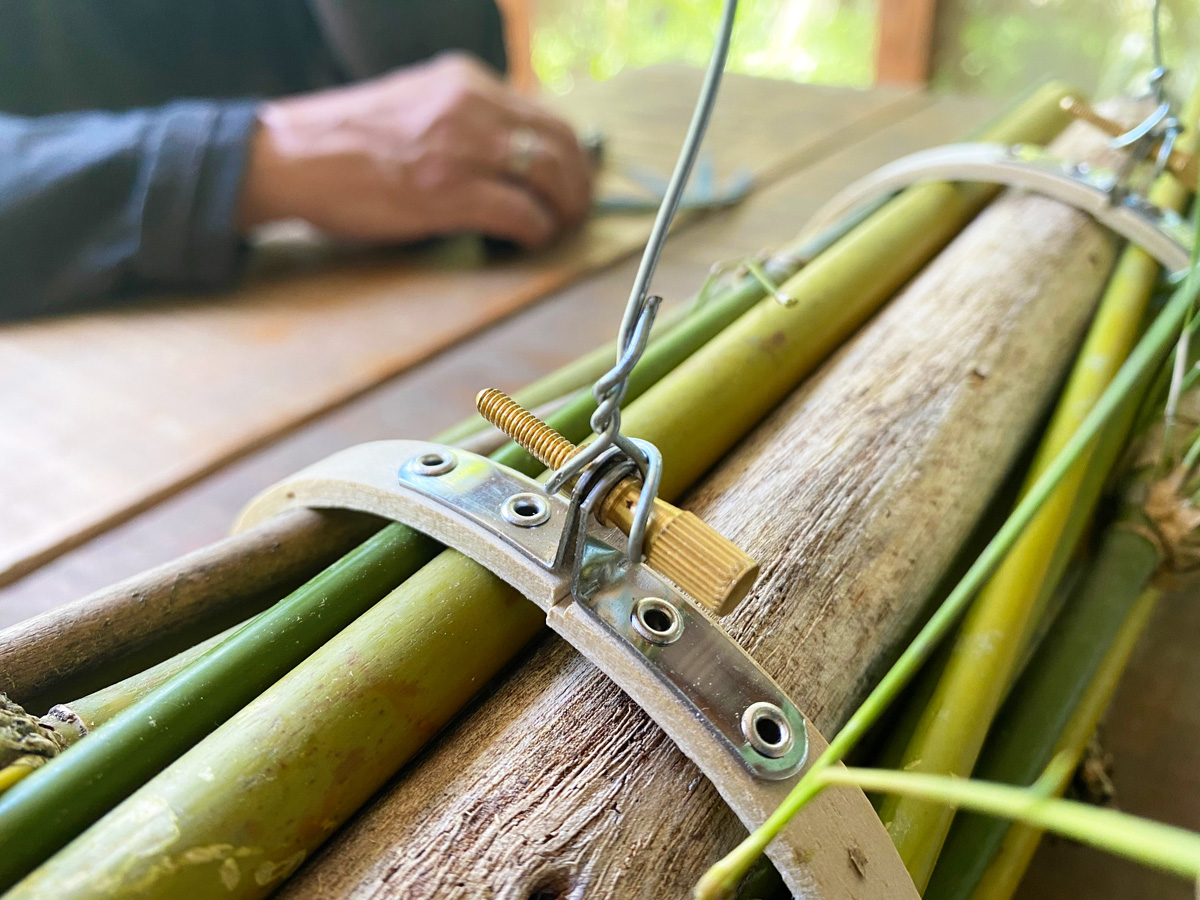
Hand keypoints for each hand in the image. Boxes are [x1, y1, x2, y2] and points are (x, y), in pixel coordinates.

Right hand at [237, 52, 592, 247]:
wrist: (292, 157)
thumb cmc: (346, 141)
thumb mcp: (416, 103)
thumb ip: (462, 117)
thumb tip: (506, 154)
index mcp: (465, 81)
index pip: (545, 115)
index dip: (570, 155)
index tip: (572, 180)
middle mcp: (470, 106)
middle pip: (559, 143)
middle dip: (578, 184)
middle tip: (576, 212)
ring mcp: (461, 148)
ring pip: (549, 176)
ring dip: (563, 210)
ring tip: (558, 229)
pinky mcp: (448, 193)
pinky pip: (520, 213)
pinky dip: (535, 231)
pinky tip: (530, 242)